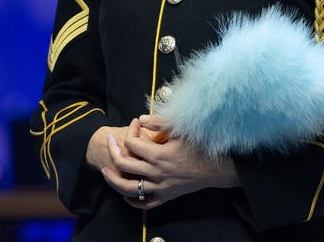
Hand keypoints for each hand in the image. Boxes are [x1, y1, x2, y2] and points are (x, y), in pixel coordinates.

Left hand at [100, 116, 239, 208]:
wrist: (218, 169)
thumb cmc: (201, 148)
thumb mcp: (182, 130)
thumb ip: (160, 122)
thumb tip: (142, 119)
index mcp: (159, 155)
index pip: (131, 143)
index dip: (130, 130)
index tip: (136, 123)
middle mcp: (156, 173)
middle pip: (123, 165)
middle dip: (113, 151)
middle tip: (110, 142)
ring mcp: (160, 187)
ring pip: (128, 189)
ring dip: (113, 179)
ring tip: (105, 171)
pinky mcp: (166, 196)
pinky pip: (144, 204)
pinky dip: (132, 201)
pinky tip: (125, 194)